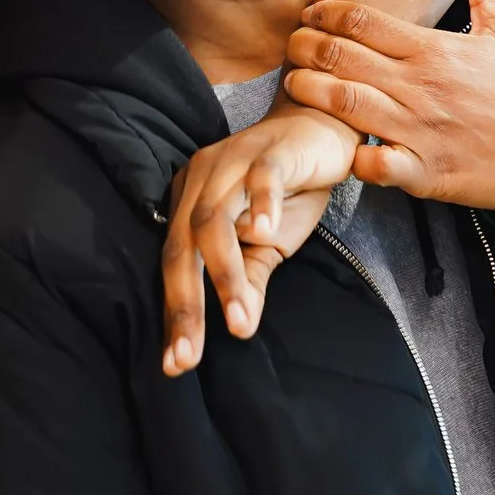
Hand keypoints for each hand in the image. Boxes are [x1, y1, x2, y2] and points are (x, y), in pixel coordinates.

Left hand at [160, 107, 356, 375]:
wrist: (320, 130)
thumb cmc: (286, 190)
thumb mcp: (268, 245)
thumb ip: (249, 281)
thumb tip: (241, 329)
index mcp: (190, 204)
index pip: (174, 266)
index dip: (176, 315)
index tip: (176, 364)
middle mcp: (201, 181)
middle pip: (183, 246)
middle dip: (186, 304)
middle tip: (189, 355)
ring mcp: (232, 162)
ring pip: (215, 218)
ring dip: (224, 271)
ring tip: (236, 318)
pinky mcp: (269, 150)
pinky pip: (260, 177)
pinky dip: (262, 205)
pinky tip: (267, 234)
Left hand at [286, 0, 494, 213]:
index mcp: (435, 49)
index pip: (363, 20)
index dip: (327, 13)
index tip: (310, 14)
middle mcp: (421, 87)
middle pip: (342, 59)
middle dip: (306, 49)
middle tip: (290, 46)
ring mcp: (421, 131)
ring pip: (346, 107)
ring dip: (311, 94)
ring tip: (293, 85)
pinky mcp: (427, 174)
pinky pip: (373, 166)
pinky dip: (350, 158)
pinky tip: (339, 148)